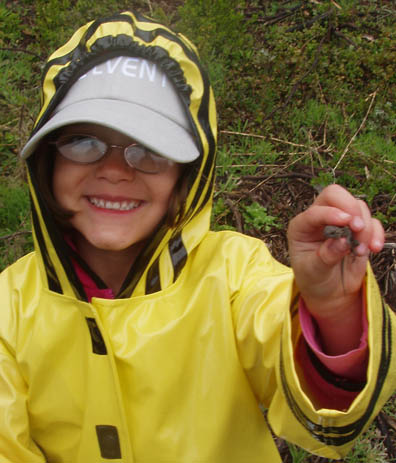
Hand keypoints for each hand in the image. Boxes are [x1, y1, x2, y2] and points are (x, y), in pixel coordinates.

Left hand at [287, 184, 383, 317]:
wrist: (329, 292)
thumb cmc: (314, 279)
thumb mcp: (313, 272)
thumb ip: (325, 256)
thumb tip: (342, 241)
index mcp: (301, 226)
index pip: (315, 210)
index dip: (331, 213)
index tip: (347, 222)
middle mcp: (319, 219)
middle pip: (334, 194)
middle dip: (350, 207)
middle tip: (358, 227)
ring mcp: (340, 221)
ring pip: (357, 207)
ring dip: (364, 227)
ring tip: (360, 251)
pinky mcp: (358, 230)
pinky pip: (372, 222)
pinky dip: (376, 233)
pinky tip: (373, 249)